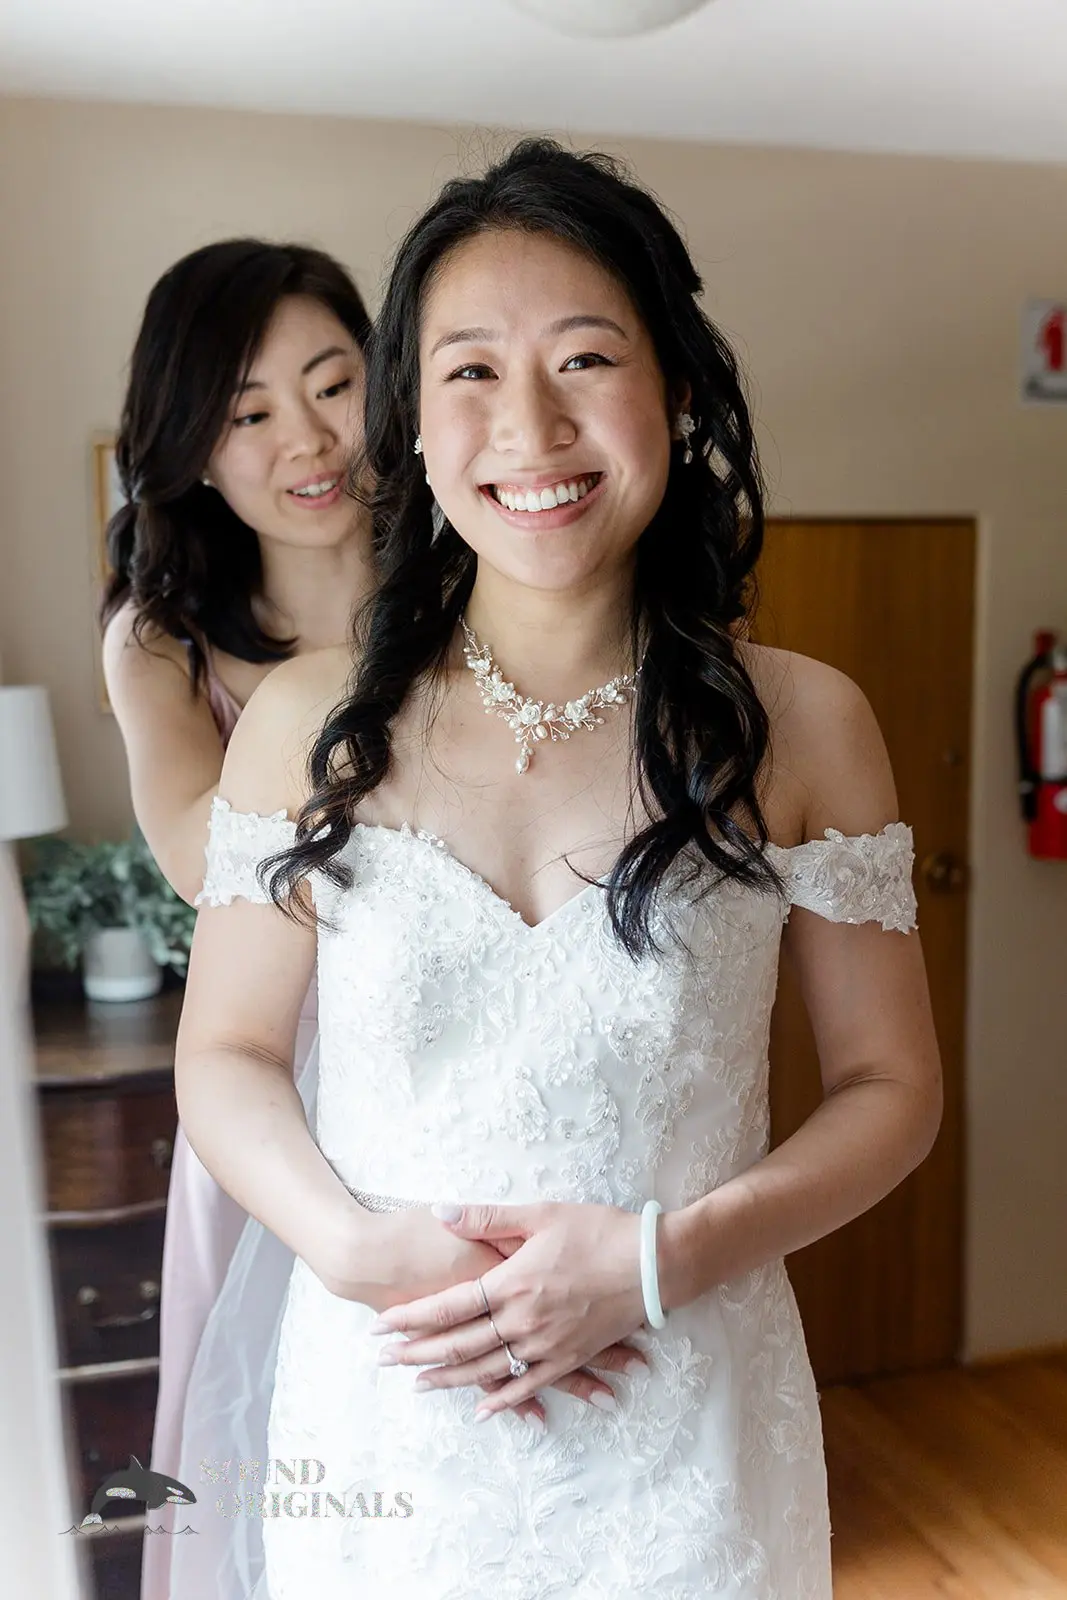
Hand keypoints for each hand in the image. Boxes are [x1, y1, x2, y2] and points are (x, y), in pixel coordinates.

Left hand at [367, 1201, 647, 1421]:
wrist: (654, 1265)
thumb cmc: (598, 1231)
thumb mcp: (541, 1215)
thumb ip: (487, 1218)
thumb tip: (441, 1212)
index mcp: (512, 1282)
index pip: (448, 1307)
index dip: (411, 1317)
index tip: (381, 1324)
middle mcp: (523, 1320)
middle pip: (459, 1344)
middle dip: (417, 1353)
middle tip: (384, 1359)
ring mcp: (546, 1345)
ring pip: (486, 1370)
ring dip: (449, 1379)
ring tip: (418, 1384)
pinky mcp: (568, 1358)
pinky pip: (528, 1387)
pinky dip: (502, 1401)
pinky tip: (480, 1411)